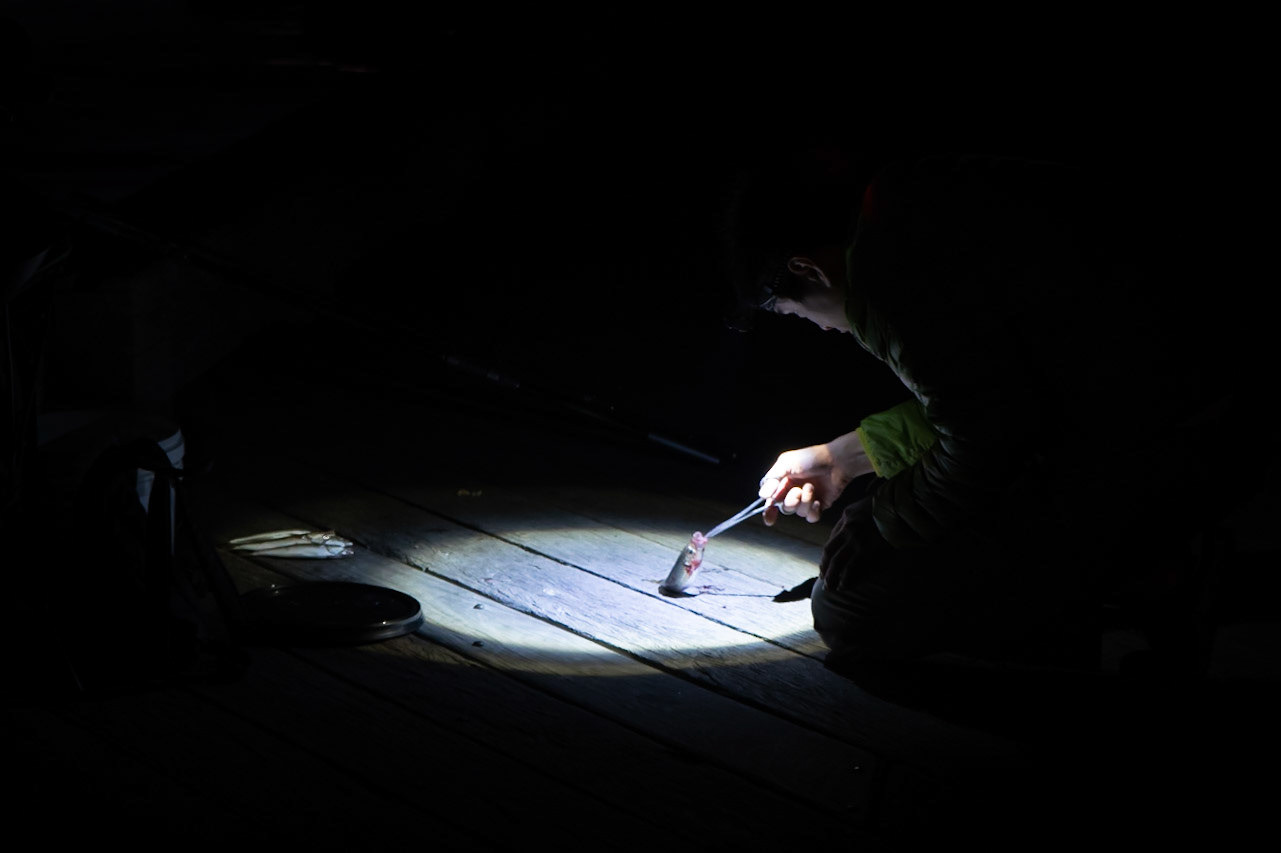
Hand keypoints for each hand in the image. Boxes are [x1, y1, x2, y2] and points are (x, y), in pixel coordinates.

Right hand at [758, 431, 873, 525]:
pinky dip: (813, 511)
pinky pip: (811, 517)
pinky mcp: (819, 505)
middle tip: (797, 490)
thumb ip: (771, 479)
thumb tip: (762, 496)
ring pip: (799, 512)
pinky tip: (817, 501)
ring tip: (812, 487)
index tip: (770, 518)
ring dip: (804, 502)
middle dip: (790, 501)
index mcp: (782, 482)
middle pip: (784, 508)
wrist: (836, 461)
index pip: (771, 500)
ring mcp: (806, 499)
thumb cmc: (810, 459)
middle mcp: (793, 491)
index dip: (768, 511)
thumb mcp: (786, 463)